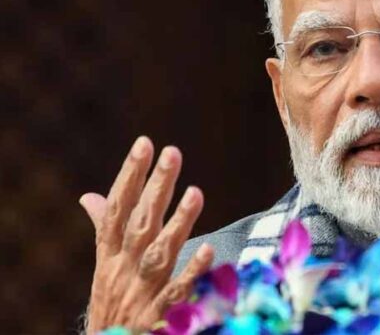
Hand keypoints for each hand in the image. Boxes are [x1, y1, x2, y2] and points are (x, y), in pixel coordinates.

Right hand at [79, 136, 213, 332]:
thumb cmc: (112, 299)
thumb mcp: (104, 263)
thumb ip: (104, 228)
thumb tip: (91, 195)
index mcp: (111, 253)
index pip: (118, 208)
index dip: (130, 175)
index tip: (144, 142)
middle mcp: (124, 268)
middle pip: (140, 222)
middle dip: (156, 187)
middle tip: (173, 152)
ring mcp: (142, 292)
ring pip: (159, 254)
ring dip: (178, 223)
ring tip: (196, 193)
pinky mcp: (158, 316)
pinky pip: (177, 293)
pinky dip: (192, 272)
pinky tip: (209, 250)